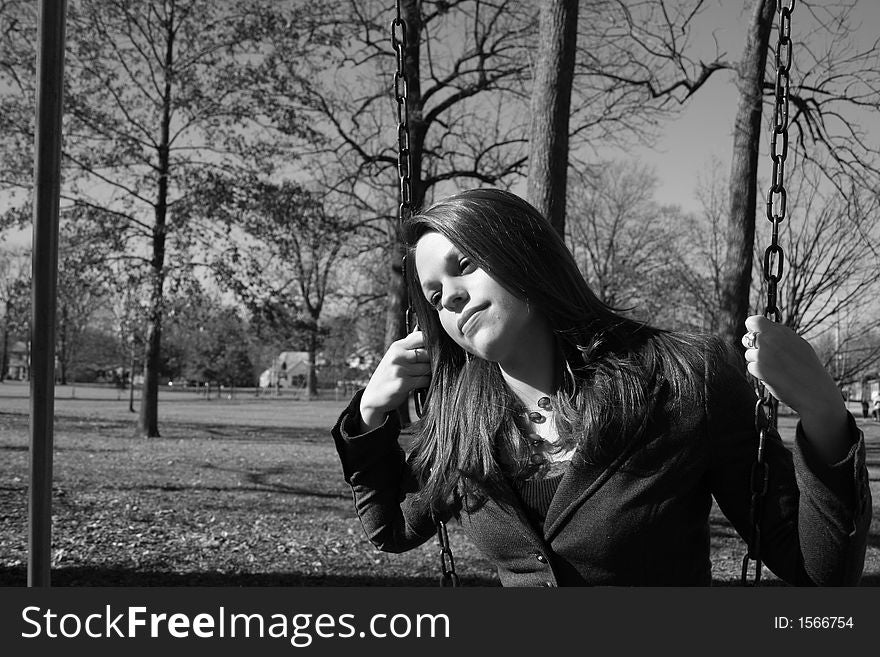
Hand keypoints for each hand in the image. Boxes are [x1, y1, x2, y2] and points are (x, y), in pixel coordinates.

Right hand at [359, 330, 430, 431]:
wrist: (373, 397)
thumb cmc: (388, 376)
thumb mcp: (394, 357)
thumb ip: (409, 346)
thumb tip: (430, 336)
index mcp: (396, 347)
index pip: (421, 337)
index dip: (432, 343)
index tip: (436, 350)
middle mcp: (397, 356)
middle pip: (428, 354)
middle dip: (432, 361)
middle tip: (429, 367)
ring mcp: (399, 370)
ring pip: (427, 368)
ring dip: (429, 374)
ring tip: (422, 377)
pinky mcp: (402, 384)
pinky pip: (424, 380)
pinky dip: (426, 383)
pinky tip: (421, 385)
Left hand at [742, 315, 848, 462]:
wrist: (815, 391)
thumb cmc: (809, 369)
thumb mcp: (799, 345)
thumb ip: (780, 337)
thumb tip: (764, 330)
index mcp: (780, 331)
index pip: (753, 321)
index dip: (752, 328)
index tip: (756, 334)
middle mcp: (769, 340)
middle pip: (747, 338)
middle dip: (753, 346)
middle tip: (767, 355)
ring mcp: (763, 354)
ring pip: (749, 354)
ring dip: (757, 361)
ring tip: (776, 368)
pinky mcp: (759, 369)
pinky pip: (751, 368)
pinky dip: (759, 373)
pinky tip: (775, 376)